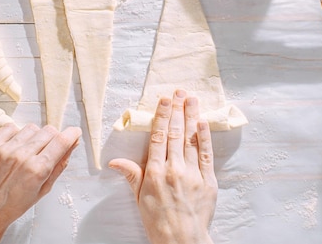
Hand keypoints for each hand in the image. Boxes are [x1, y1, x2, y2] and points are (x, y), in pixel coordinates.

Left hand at [0, 123, 81, 243]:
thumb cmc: (11, 206)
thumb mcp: (43, 189)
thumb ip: (59, 165)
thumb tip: (71, 146)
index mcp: (37, 169)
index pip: (61, 141)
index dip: (71, 134)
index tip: (73, 132)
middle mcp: (21, 157)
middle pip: (48, 131)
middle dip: (53, 138)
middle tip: (48, 148)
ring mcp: (4, 150)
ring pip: (31, 128)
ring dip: (35, 136)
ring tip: (28, 150)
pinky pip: (10, 127)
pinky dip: (16, 133)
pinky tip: (15, 146)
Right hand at [109, 89, 216, 243]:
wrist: (181, 240)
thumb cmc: (158, 220)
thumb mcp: (139, 198)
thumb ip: (131, 174)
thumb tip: (114, 160)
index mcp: (155, 173)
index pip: (158, 137)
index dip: (162, 116)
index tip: (164, 100)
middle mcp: (174, 169)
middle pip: (175, 133)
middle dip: (177, 110)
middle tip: (179, 92)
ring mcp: (192, 174)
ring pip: (191, 139)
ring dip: (192, 117)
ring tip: (192, 99)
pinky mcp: (208, 180)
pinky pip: (206, 154)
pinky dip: (205, 137)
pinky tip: (203, 122)